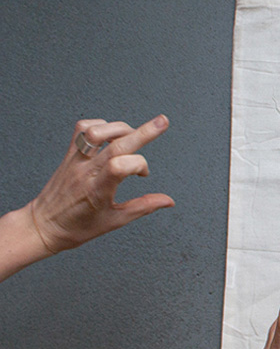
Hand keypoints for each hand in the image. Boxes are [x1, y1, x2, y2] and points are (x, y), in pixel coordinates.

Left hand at [28, 115, 172, 253]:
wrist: (42, 226)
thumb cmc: (75, 227)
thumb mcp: (114, 221)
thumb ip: (143, 207)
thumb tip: (167, 201)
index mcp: (97, 191)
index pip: (120, 166)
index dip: (140, 165)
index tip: (144, 174)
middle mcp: (85, 172)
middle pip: (115, 145)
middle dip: (143, 132)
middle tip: (162, 122)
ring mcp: (75, 161)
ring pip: (97, 132)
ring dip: (120, 128)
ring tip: (131, 136)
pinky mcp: (69, 154)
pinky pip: (82, 129)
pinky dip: (100, 125)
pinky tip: (110, 136)